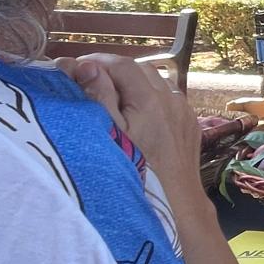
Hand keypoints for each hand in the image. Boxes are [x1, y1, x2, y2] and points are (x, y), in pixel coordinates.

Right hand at [57, 55, 200, 189]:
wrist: (176, 202)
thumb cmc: (137, 171)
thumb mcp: (110, 134)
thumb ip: (99, 96)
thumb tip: (85, 65)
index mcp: (150, 99)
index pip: (122, 64)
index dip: (96, 61)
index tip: (74, 68)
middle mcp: (172, 99)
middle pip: (140, 70)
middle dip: (112, 70)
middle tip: (87, 81)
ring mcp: (184, 110)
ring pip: (155, 83)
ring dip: (132, 83)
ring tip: (109, 97)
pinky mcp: (189, 123)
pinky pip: (168, 99)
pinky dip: (149, 98)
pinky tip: (136, 114)